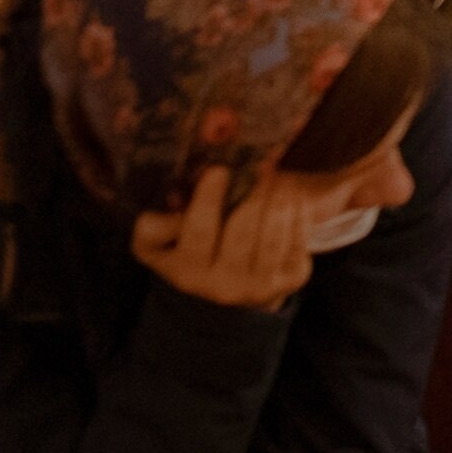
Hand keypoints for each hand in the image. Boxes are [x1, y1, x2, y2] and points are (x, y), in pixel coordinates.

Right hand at [132, 164, 313, 309]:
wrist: (229, 287)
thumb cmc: (191, 251)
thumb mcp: (160, 244)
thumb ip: (153, 225)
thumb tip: (170, 200)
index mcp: (188, 271)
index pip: (198, 234)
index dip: (208, 201)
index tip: (219, 170)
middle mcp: (224, 286)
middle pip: (241, 232)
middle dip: (251, 194)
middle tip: (258, 165)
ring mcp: (260, 286)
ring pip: (273, 236)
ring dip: (277, 199)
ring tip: (275, 175)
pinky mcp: (291, 279)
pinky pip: (298, 241)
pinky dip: (297, 212)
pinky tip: (290, 194)